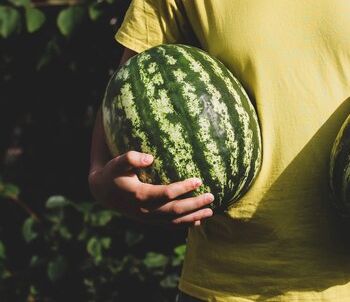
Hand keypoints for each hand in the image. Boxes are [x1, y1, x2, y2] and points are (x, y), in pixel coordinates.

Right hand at [88, 151, 213, 227]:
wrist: (103, 192)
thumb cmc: (113, 173)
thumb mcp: (117, 163)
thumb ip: (131, 158)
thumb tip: (150, 158)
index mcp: (139, 195)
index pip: (166, 194)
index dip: (183, 188)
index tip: (199, 180)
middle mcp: (145, 211)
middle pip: (174, 210)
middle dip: (194, 204)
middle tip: (211, 196)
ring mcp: (148, 218)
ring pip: (174, 221)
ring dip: (193, 217)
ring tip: (211, 211)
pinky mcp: (150, 221)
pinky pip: (169, 225)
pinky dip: (185, 225)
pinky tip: (198, 221)